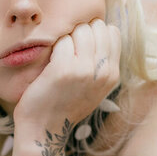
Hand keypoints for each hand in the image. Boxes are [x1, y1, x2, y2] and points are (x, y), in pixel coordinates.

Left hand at [13, 19, 120, 135]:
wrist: (44, 128)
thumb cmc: (64, 104)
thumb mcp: (94, 87)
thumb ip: (100, 62)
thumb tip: (99, 29)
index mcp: (113, 75)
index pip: (112, 32)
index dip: (96, 32)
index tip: (82, 46)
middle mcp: (103, 71)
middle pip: (97, 26)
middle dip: (81, 31)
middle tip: (69, 50)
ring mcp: (84, 69)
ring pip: (81, 30)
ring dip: (68, 37)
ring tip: (60, 55)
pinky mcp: (64, 69)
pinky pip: (62, 40)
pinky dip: (54, 47)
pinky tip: (51, 62)